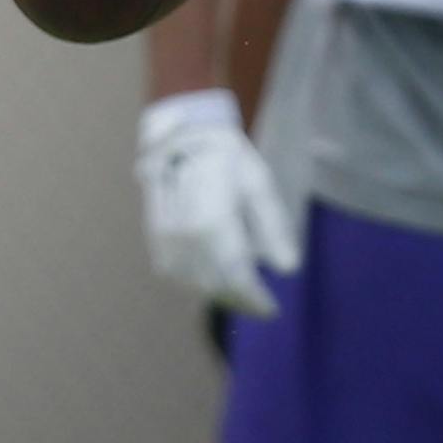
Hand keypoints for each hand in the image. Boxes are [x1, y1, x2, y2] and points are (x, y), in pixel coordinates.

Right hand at [136, 89, 298, 317]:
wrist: (180, 134)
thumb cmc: (225, 156)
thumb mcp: (259, 184)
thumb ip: (273, 227)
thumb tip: (287, 269)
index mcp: (213, 223)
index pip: (236, 276)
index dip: (255, 298)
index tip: (272, 309)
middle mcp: (185, 235)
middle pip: (214, 284)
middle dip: (238, 300)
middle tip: (258, 305)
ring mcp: (165, 236)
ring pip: (190, 283)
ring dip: (216, 295)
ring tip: (238, 296)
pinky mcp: (154, 234)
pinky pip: (172, 272)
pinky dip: (193, 284)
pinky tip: (210, 283)